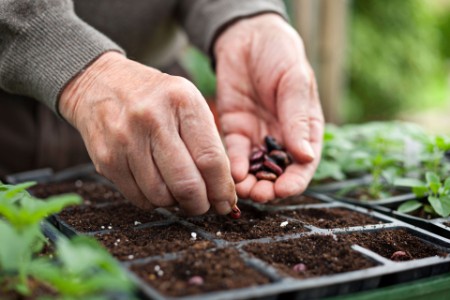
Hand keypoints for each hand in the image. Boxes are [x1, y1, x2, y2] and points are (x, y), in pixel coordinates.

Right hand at [59, 52, 235, 214]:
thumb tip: (223, 190)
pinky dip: (154, 201)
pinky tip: (159, 188)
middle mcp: (152, 118)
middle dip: (201, 204)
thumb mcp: (188, 103)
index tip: (226, 202)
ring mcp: (125, 139)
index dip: (222, 189)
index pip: (210, 159)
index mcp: (182, 101)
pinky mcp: (107, 159)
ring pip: (161, 196)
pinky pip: (138, 198)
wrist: (101, 83)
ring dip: (177, 203)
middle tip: (205, 205)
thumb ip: (208, 142)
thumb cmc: (155, 97)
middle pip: (186, 184)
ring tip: (180, 193)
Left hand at [214, 14, 323, 202]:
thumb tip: (304, 155)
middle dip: (270, 188)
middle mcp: (282, 137)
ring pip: (256, 169)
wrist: (248, 37)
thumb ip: (297, 118)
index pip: (304, 164)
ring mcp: (258, 135)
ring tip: (242, 189)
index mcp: (305, 128)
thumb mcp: (294, 82)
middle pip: (278, 173)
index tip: (285, 190)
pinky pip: (235, 153)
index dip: (296, 181)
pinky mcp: (235, 130)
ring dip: (250, 183)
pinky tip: (233, 173)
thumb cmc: (280, 55)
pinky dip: (234, 165)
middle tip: (259, 194)